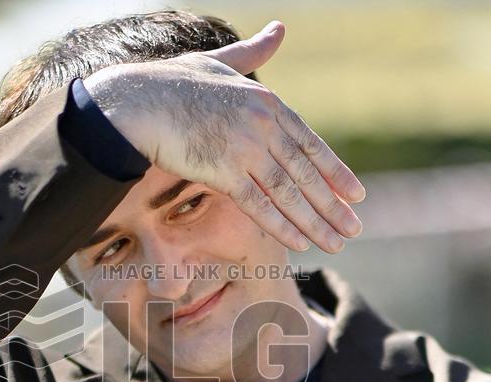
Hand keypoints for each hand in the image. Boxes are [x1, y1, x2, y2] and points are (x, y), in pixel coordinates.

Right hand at [83, 20, 364, 253]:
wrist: (135, 101)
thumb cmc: (170, 82)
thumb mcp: (220, 63)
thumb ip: (253, 53)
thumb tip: (280, 29)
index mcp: (267, 102)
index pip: (310, 144)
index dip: (335, 172)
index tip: (356, 194)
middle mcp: (263, 124)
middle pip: (306, 173)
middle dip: (333, 205)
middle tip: (355, 228)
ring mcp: (245, 147)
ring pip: (289, 193)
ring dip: (316, 222)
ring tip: (338, 243)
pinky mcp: (223, 170)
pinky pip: (259, 204)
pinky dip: (282, 226)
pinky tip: (301, 244)